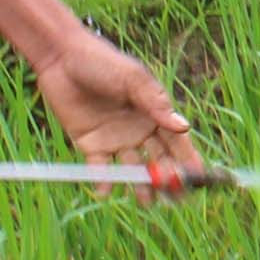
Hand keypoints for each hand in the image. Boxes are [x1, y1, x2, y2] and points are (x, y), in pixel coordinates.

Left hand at [31, 28, 199, 195]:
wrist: (61, 58)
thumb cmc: (103, 62)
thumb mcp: (133, 79)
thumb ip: (157, 105)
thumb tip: (184, 128)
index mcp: (154, 114)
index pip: (177, 143)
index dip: (188, 161)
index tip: (198, 180)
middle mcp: (138, 130)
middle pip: (158, 161)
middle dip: (166, 180)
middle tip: (172, 198)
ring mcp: (114, 139)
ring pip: (132, 169)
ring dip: (140, 186)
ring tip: (146, 201)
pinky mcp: (90, 144)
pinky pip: (100, 168)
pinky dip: (103, 181)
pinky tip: (105, 189)